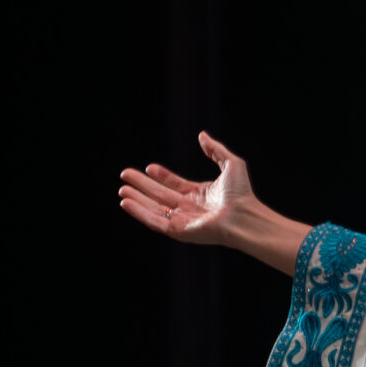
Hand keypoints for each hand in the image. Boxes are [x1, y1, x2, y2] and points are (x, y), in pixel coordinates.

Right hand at [118, 132, 308, 274]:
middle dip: (142, 186)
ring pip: (154, 209)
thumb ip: (215, 150)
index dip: (161, 176)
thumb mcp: (230, 164)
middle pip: (160, 196)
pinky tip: (127, 202)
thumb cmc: (242, 193)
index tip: (149, 167)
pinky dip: (139, 213)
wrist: (243, 215)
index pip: (175, 185)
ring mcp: (183, 220)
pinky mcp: (178, 231)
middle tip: (125, 175)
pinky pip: (154, 221)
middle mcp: (190, 208)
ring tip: (122, 190)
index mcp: (200, 195)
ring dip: (137, 199)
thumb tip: (202, 135)